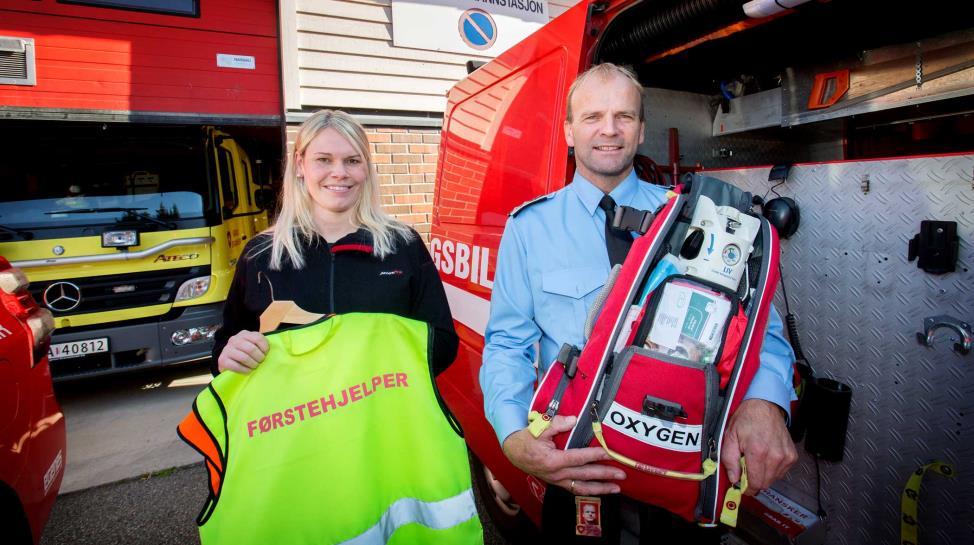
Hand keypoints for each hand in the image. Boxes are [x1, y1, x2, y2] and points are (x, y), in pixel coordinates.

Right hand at [217, 330, 268, 373]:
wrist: (228, 361)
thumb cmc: (245, 353)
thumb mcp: (253, 345)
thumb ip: (260, 345)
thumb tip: (271, 352)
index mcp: (244, 334)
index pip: (258, 338)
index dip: (264, 347)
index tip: (266, 354)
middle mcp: (234, 339)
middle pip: (251, 349)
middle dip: (259, 358)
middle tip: (260, 362)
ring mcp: (227, 349)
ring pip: (244, 357)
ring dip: (253, 364)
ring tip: (255, 367)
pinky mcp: (222, 360)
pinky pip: (236, 366)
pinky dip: (244, 370)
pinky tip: (248, 371)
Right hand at [502, 415, 624, 495]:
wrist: (513, 452)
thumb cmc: (527, 439)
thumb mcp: (539, 428)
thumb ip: (557, 423)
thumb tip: (573, 420)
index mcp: (553, 460)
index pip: (579, 458)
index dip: (595, 455)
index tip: (609, 453)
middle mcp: (556, 473)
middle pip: (585, 475)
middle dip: (605, 475)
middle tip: (621, 474)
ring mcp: (557, 480)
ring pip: (582, 487)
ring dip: (601, 488)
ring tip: (616, 488)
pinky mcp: (557, 482)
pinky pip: (575, 489)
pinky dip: (589, 490)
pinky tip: (600, 490)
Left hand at [721, 399, 797, 494]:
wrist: (764, 406)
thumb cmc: (746, 420)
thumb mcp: (730, 437)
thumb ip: (730, 460)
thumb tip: (734, 479)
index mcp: (758, 452)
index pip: (755, 483)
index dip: (747, 487)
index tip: (741, 485)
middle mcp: (775, 456)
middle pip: (765, 483)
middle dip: (754, 481)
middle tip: (746, 469)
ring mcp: (786, 457)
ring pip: (773, 479)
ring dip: (763, 475)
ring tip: (756, 460)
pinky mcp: (792, 456)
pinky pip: (781, 472)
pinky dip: (773, 469)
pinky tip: (766, 457)